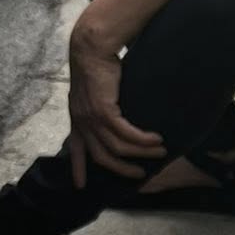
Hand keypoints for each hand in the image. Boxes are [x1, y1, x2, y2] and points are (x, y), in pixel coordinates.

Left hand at [66, 15, 164, 186]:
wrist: (92, 48)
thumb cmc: (97, 64)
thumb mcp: (95, 91)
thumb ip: (102, 107)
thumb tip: (118, 115)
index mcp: (77, 118)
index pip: (76, 149)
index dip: (78, 168)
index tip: (80, 186)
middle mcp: (82, 121)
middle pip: (101, 156)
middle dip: (121, 169)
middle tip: (140, 175)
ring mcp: (91, 118)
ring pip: (117, 147)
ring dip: (140, 153)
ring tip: (159, 154)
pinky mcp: (104, 111)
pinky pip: (126, 133)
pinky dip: (142, 140)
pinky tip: (156, 140)